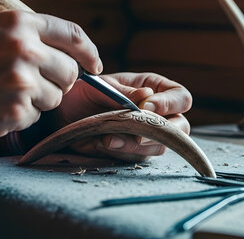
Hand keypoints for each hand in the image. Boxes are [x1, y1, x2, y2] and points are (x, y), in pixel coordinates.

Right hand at [0, 11, 101, 137]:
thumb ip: (31, 36)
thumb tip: (74, 55)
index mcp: (21, 22)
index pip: (74, 36)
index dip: (89, 53)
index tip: (94, 65)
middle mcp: (26, 48)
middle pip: (71, 72)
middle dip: (58, 81)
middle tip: (30, 83)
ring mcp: (23, 81)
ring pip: (55, 97)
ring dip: (38, 100)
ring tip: (4, 92)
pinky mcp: (17, 109)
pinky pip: (36, 116)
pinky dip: (21, 116)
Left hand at [56, 72, 191, 161]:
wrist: (63, 115)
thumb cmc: (85, 92)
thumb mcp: (102, 86)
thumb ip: (124, 91)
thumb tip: (147, 95)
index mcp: (156, 88)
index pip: (180, 97)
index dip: (169, 103)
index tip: (147, 107)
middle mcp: (158, 113)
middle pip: (180, 126)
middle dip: (161, 132)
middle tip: (138, 133)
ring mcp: (148, 135)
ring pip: (160, 146)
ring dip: (136, 145)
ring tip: (110, 139)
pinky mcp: (134, 152)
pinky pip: (138, 157)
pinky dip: (121, 152)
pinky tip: (103, 143)